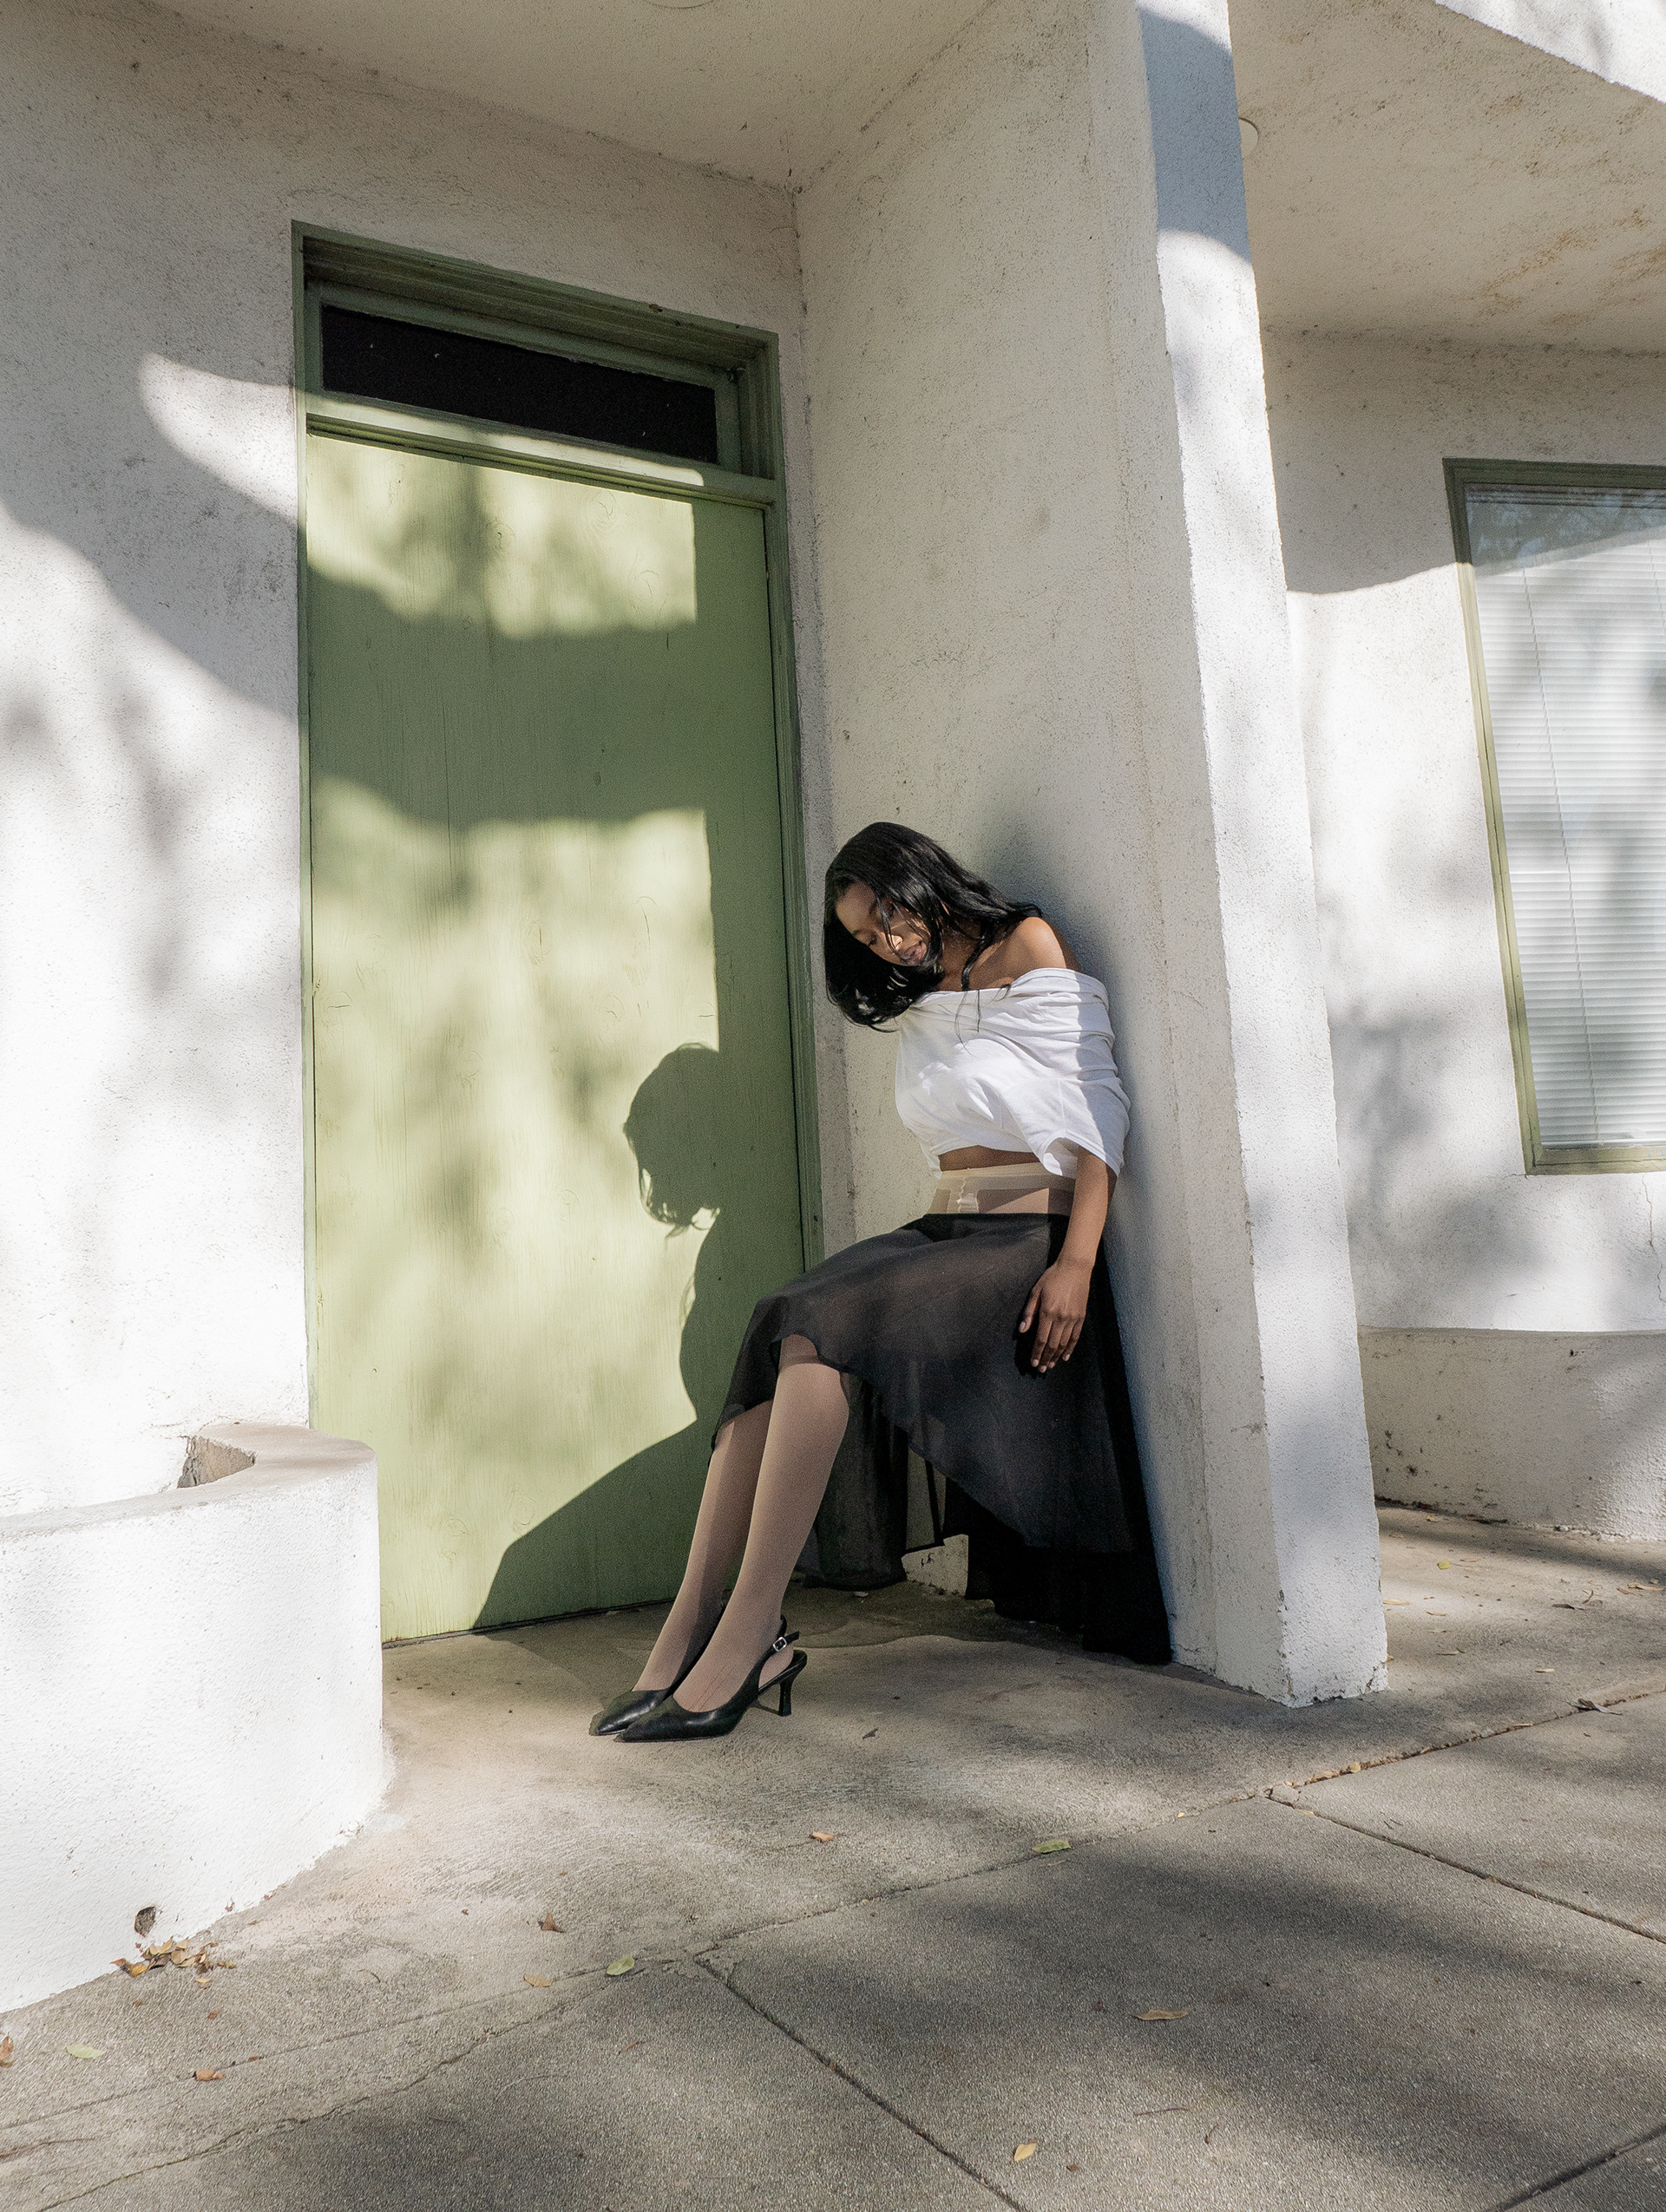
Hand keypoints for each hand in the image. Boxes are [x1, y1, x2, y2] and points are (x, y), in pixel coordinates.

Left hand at [1019, 1257, 1091, 1371]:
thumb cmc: (1052, 1278)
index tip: (1033, 1363)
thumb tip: (1022, 1330)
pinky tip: (1065, 1357)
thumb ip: (1029, 1312)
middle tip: (1041, 1369)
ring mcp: (1073, 1318)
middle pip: (1052, 1344)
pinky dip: (1070, 1348)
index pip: (1040, 1339)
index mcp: (1047, 1312)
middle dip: (1045, 1358)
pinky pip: (1075, 1337)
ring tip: (1050, 1365)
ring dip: (1056, 1356)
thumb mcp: (1036, 1292)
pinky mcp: (1081, 1317)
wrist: (1075, 1268)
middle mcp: (1061, 1318)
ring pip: (1063, 1343)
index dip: (1036, 1353)